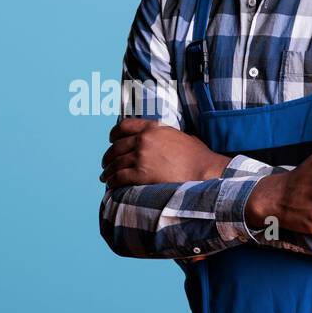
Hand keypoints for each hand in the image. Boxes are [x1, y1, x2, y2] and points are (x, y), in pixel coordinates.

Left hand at [100, 119, 230, 188]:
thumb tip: (160, 139)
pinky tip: (111, 186)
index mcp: (153, 128)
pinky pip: (119, 177)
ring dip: (108, 171)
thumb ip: (164, 135)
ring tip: (106, 178)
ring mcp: (142, 156)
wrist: (205, 171)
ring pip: (115, 163)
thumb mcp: (179, 136)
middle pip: (116, 147)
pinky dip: (112, 182)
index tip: (111, 141)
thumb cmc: (198, 157)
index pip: (124, 126)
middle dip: (108, 157)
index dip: (114, 135)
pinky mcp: (141, 174)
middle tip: (106, 165)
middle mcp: (144, 139)